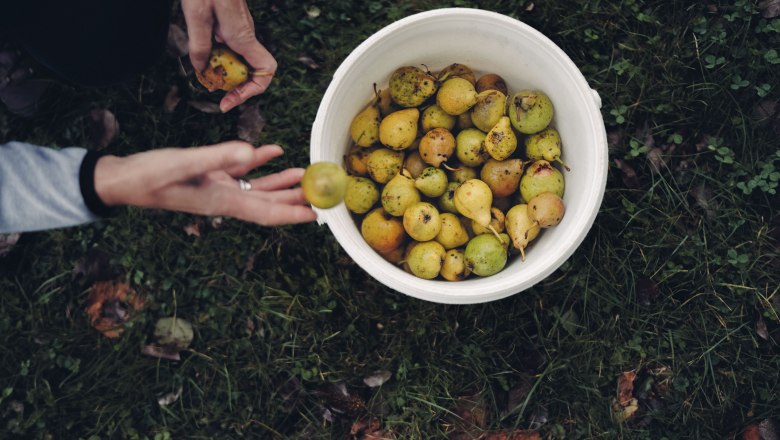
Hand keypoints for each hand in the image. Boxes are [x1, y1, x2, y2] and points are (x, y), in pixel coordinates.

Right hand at [94, 142, 316, 225]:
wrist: (122, 180)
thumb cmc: (148, 176)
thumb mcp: (182, 163)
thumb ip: (217, 157)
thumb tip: (249, 152)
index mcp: (223, 202)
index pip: (267, 213)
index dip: (294, 215)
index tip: (319, 216)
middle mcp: (225, 199)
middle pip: (270, 203)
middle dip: (297, 200)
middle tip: (324, 195)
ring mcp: (219, 188)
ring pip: (259, 188)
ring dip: (283, 182)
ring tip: (307, 175)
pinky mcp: (210, 176)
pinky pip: (241, 171)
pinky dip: (259, 162)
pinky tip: (274, 152)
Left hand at [181, 0, 275, 111]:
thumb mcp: (196, 15)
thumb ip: (199, 45)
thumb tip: (202, 70)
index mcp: (242, 37)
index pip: (265, 72)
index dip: (253, 90)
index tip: (230, 98)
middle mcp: (245, 36)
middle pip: (250, 72)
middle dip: (233, 85)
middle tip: (213, 90)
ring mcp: (239, 31)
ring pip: (238, 61)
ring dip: (223, 72)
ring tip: (204, 73)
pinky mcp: (231, 25)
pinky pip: (230, 49)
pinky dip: (218, 58)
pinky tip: (203, 55)